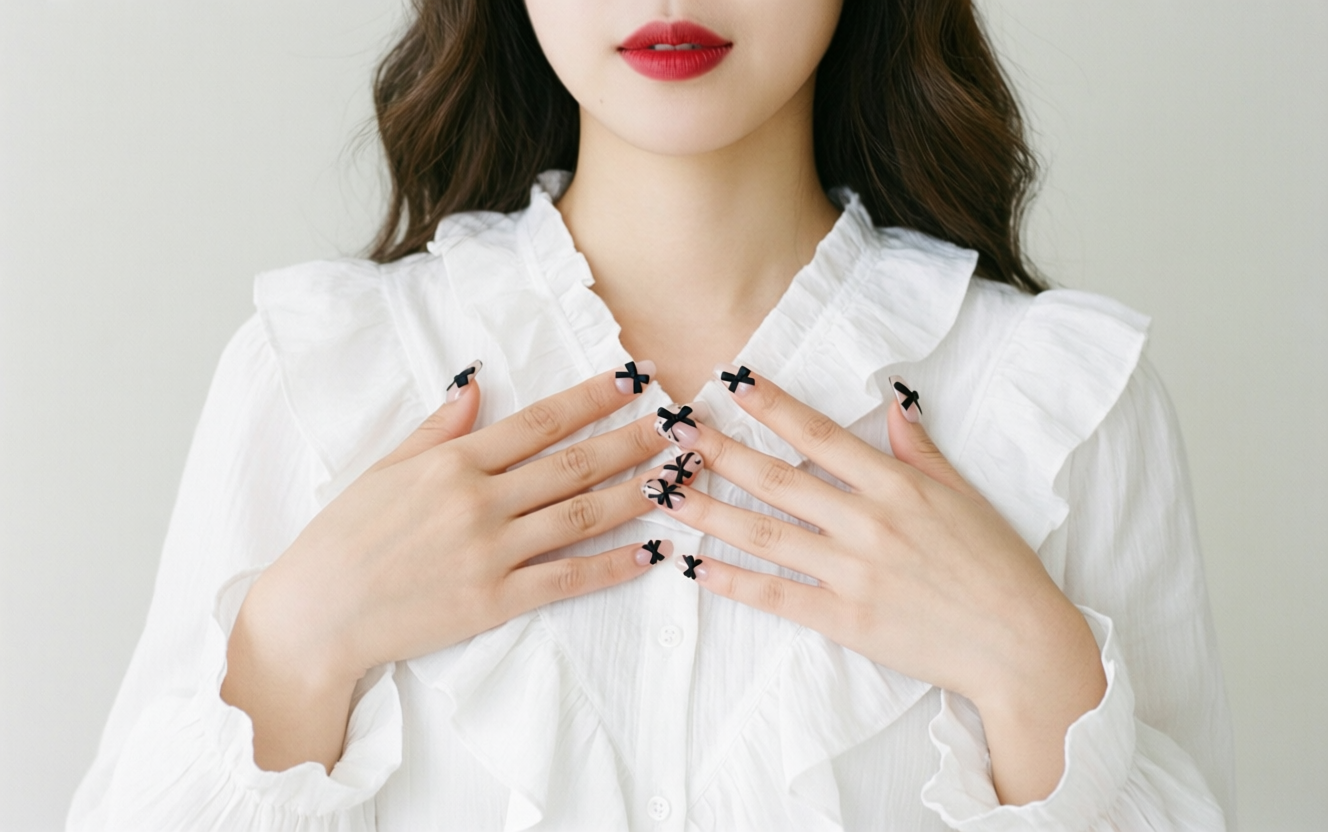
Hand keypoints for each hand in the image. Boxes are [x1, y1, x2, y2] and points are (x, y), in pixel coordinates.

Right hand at [224, 359, 674, 770]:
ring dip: (637, 493)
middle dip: (633, 440)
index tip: (634, 380)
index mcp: (452, 462)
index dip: (593, 398)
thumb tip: (477, 382)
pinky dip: (614, 564)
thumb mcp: (384, 469)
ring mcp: (490, 552)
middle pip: (574, 463)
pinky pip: (567, 577)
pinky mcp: (495, 601)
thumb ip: (438, 428)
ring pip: (581, 515)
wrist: (315, 615)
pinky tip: (651, 551)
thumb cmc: (343, 539)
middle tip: (680, 425)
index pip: (540, 421)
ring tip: (679, 477)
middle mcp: (478, 500)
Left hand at [645, 365, 1107, 804]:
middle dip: (720, 451)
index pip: (820, 434)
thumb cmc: (999, 568)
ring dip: (710, 512)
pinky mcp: (845, 619)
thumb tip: (894, 403)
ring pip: (765, 534)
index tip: (734, 381)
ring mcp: (853, 572)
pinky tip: (696, 566)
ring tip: (666, 495)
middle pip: (777, 479)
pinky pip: (777, 596)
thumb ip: (920, 451)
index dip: (773, 405)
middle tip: (675, 432)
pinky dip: (734, 581)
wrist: (1020, 646)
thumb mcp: (966, 496)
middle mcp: (867, 522)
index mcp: (897, 485)